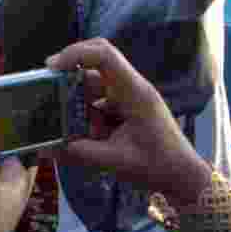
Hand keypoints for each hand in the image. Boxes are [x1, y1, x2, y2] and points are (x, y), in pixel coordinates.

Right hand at [46, 39, 210, 206]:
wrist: (184, 177)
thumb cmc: (157, 166)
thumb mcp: (115, 160)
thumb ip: (79, 152)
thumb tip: (46, 148)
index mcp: (134, 91)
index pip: (104, 55)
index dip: (76, 54)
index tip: (52, 67)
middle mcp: (131, 87)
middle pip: (97, 61)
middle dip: (70, 69)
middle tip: (48, 84)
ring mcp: (130, 97)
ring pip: (95, 83)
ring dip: (77, 97)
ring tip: (63, 119)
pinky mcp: (127, 108)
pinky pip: (100, 100)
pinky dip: (86, 111)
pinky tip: (81, 132)